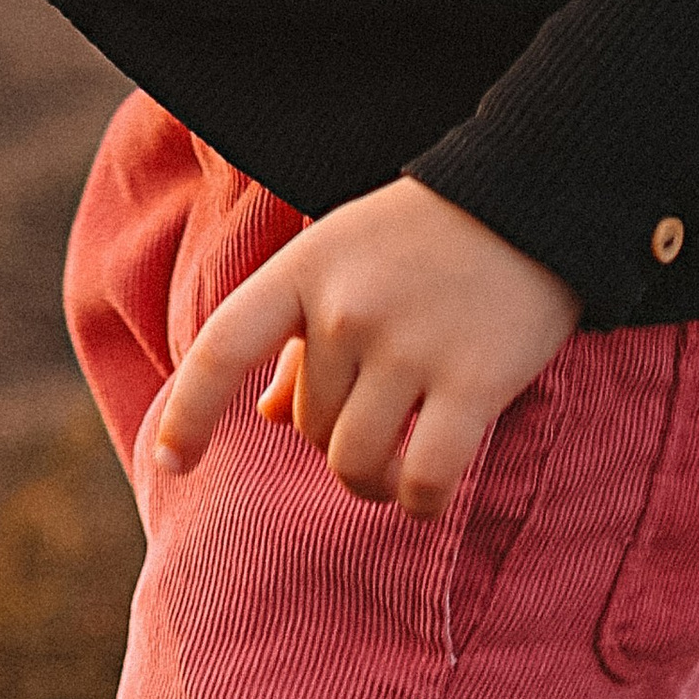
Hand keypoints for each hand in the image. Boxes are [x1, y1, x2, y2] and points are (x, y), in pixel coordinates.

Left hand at [154, 176, 579, 518]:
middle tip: (377, 404)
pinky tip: (427, 490)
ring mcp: (409, 347)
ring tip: (398, 461)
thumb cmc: (421, 237)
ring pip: (354, 464)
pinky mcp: (473, 384)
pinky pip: (424, 482)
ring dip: (371, 481)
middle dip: (331, 434)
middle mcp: (346, 309)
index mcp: (304, 268)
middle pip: (305, 426)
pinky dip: (420, 501)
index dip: (188, 413)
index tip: (170, 463)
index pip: (222, 348)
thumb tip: (265, 415)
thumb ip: (298, 335)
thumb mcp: (342, 259)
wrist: (528, 197)